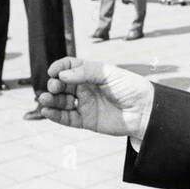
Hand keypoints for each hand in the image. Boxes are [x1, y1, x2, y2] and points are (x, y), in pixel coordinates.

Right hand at [37, 57, 153, 137]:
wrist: (145, 111)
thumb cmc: (130, 88)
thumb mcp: (108, 74)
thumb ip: (85, 72)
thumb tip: (62, 75)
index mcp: (91, 73)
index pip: (69, 67)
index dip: (59, 68)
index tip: (52, 71)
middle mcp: (85, 88)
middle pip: (62, 84)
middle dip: (54, 85)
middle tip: (54, 87)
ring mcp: (85, 104)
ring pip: (61, 102)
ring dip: (50, 100)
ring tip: (44, 99)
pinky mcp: (86, 120)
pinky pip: (67, 118)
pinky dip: (55, 115)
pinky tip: (47, 111)